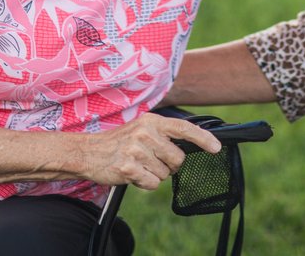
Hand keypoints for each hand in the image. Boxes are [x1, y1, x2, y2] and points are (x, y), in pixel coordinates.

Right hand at [76, 113, 221, 189]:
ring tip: (138, 165)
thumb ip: (164, 135)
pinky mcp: (128, 168)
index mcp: (151, 121)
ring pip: (165, 174)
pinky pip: (152, 184)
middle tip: (152, 160)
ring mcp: (136, 150)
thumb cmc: (120, 142)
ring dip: (154, 174)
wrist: (88, 152)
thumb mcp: (142, 129)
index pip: (184, 128)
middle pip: (178, 158)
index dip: (203, 138)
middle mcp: (145, 133)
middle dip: (169, 165)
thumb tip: (193, 144)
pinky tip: (132, 174)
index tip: (216, 148)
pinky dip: (145, 184)